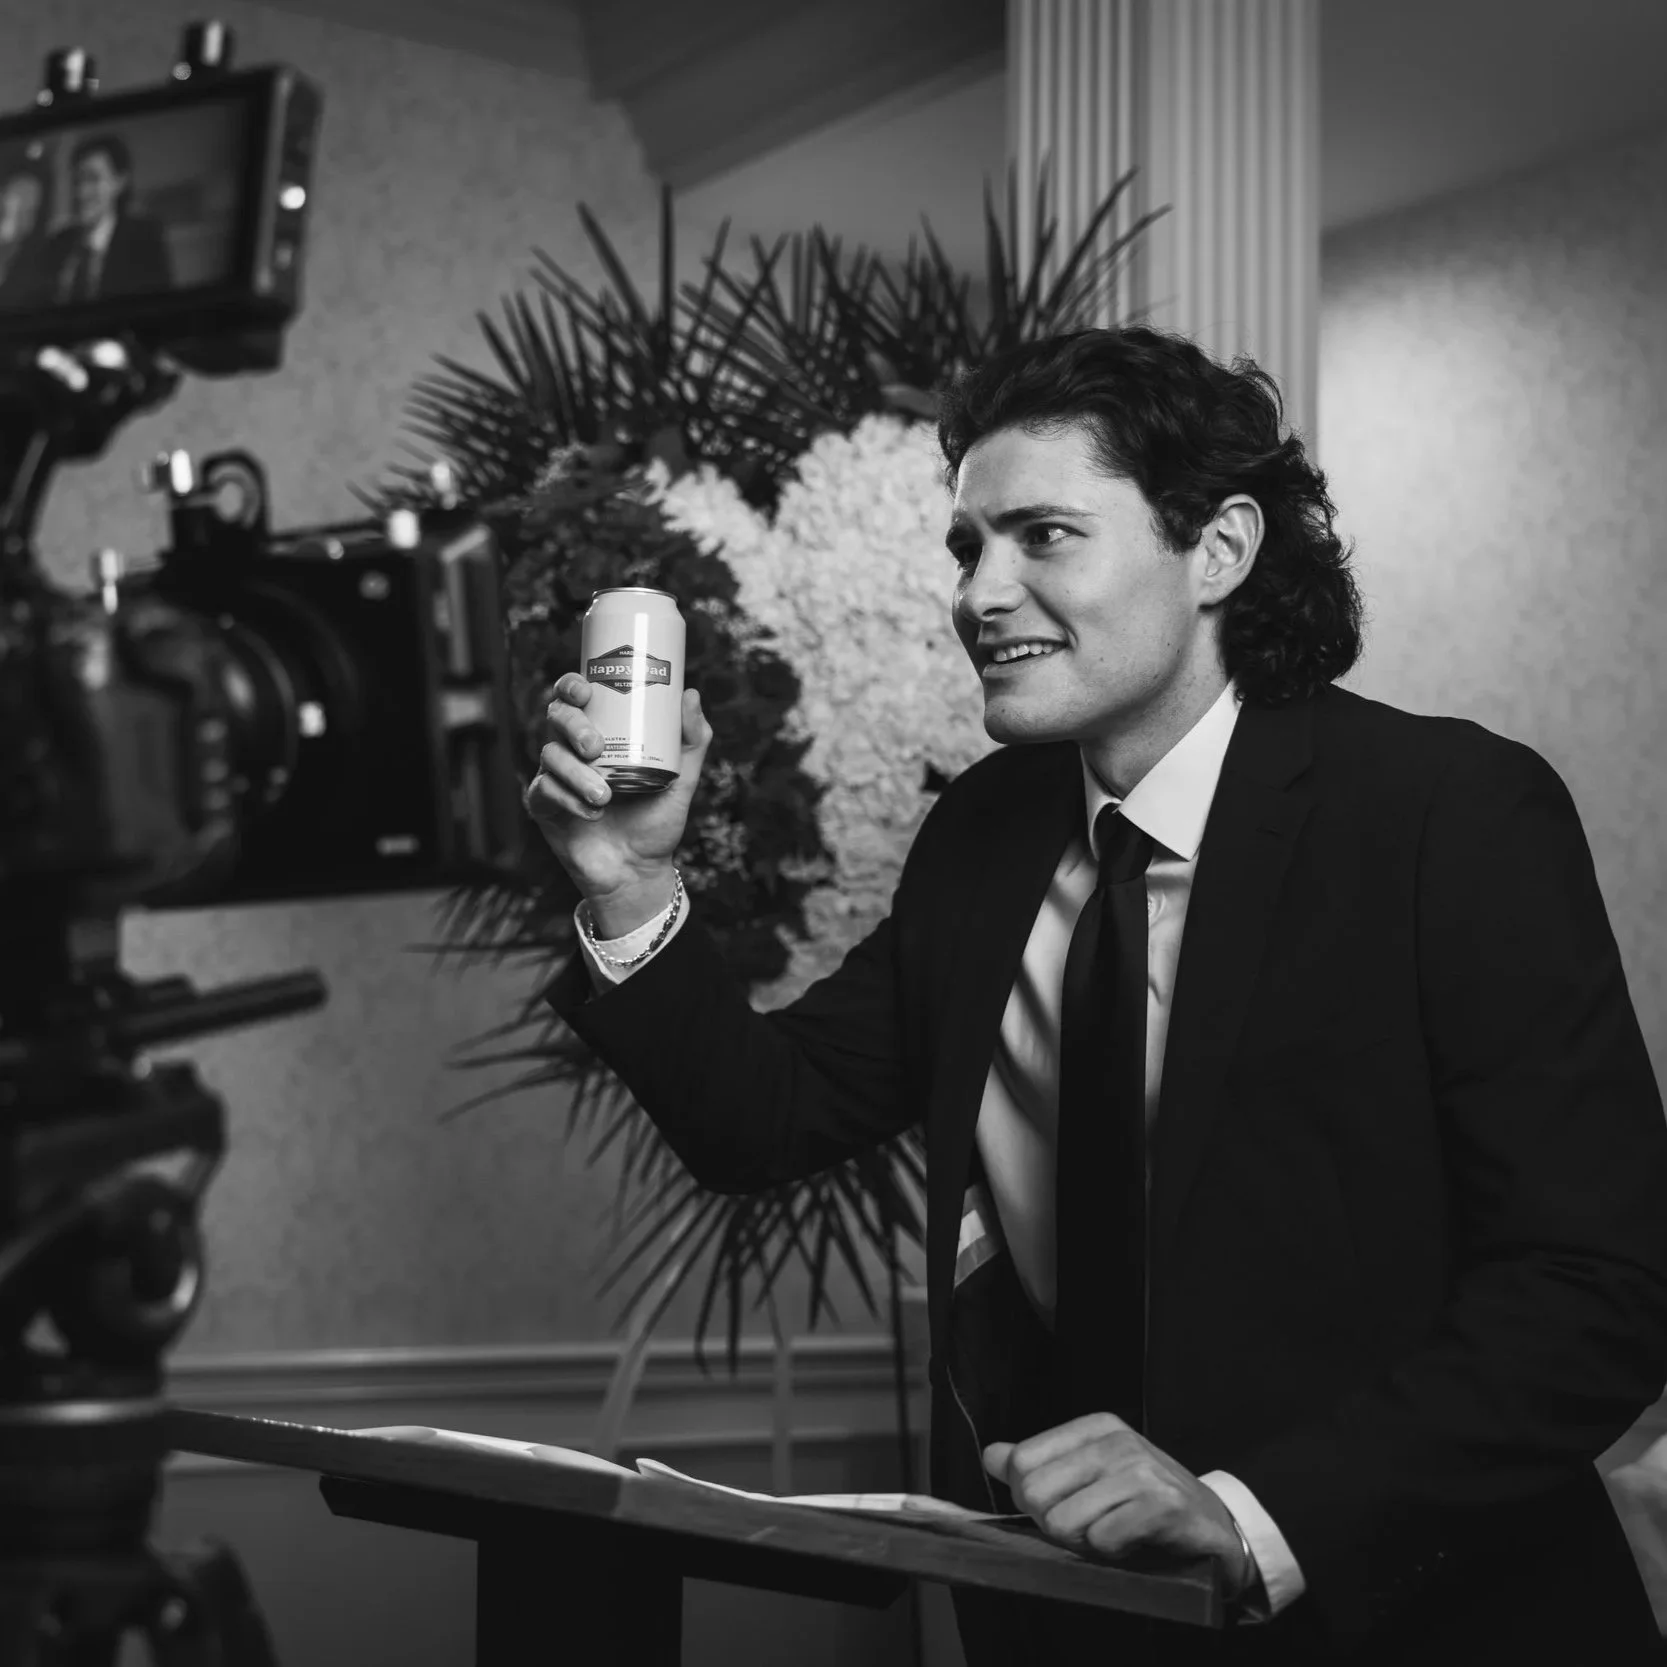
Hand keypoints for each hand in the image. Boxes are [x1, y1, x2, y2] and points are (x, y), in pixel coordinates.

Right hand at [523, 673, 713, 900]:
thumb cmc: (656, 820)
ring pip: (551, 756)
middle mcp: (574, 750)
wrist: (639, 870)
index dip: (572, 685)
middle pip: (557, 717)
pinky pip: (545, 791)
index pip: (577, 696)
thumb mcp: (683, 779)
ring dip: (577, 774)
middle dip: (573, 726)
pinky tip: (592, 813)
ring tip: (606, 796)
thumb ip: (692, 740)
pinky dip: (569, 799)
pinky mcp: (544, 807)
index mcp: (602, 733)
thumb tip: (690, 694)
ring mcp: (557, 777)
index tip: (586, 690)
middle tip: (595, 747)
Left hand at [983, 1415, 1252, 1598]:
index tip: (1063, 1505)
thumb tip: (992, 1456)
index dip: (1031, 1499)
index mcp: (1096, 1427)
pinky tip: (1134, 1543)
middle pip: (1035, 1494)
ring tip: (1113, 1535)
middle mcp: (1117, 1440)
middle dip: (1054, 1525)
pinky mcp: (1162, 1505)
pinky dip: (1112, 1553)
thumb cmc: (1146, 1503)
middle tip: (1091, 1527)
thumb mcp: (1091, 1474)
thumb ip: (1039, 1464)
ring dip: (1084, 1543)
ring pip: (1063, 1521)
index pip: (1021, 1462)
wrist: (1216, 1528)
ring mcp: (1141, 1470)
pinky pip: (1102, 1541)